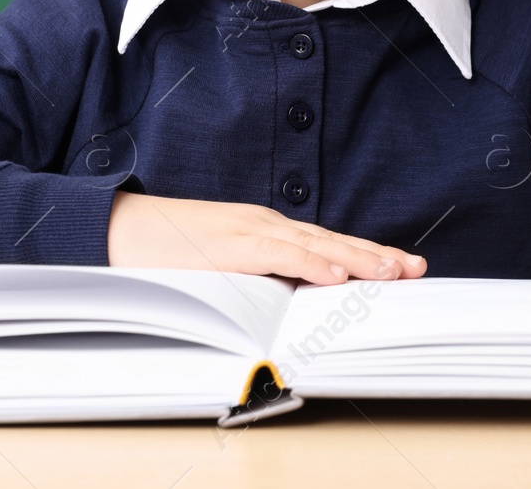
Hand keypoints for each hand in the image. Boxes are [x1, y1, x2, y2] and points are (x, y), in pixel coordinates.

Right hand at [107, 191, 426, 284]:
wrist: (114, 227)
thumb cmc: (162, 251)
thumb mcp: (220, 263)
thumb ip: (253, 276)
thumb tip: (284, 304)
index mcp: (264, 230)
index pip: (325, 243)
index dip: (364, 254)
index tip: (401, 265)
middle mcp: (264, 225)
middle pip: (331, 241)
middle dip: (376, 256)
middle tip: (416, 269)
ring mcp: (247, 231)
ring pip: (314, 246)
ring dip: (356, 260)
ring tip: (391, 273)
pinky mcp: (228, 245)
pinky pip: (276, 256)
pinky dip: (309, 264)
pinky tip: (335, 275)